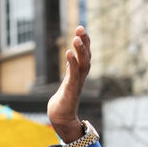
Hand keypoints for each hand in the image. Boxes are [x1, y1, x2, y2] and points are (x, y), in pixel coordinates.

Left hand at [47, 26, 90, 140]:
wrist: (61, 118)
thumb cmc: (63, 101)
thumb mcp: (68, 80)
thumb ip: (71, 69)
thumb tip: (72, 57)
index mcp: (79, 74)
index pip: (84, 55)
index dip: (85, 42)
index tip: (80, 28)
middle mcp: (81, 77)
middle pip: (86, 57)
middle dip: (84, 42)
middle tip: (80, 28)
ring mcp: (77, 83)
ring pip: (82, 65)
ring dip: (80, 51)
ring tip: (75, 38)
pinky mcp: (71, 90)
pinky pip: (73, 75)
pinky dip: (72, 63)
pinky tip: (69, 53)